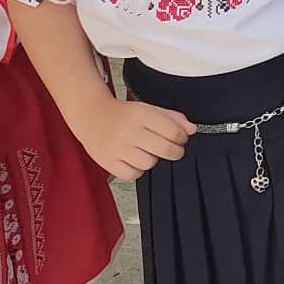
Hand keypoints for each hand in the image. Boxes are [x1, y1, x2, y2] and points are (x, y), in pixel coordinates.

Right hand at [68, 89, 194, 180]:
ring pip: (149, 163)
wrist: (91, 115)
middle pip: (165, 149)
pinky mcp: (107, 161)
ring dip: (153, 159)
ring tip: (147, 151)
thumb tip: (192, 130)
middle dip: (175, 151)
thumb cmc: (124, 113)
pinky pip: (132, 174)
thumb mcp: (149, 109)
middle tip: (172, 149)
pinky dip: (137, 170)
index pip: (174, 131)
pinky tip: (134, 159)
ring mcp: (117, 147)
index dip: (182, 137)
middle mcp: (129, 131)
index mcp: (142, 114)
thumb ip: (173, 118)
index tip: (180, 138)